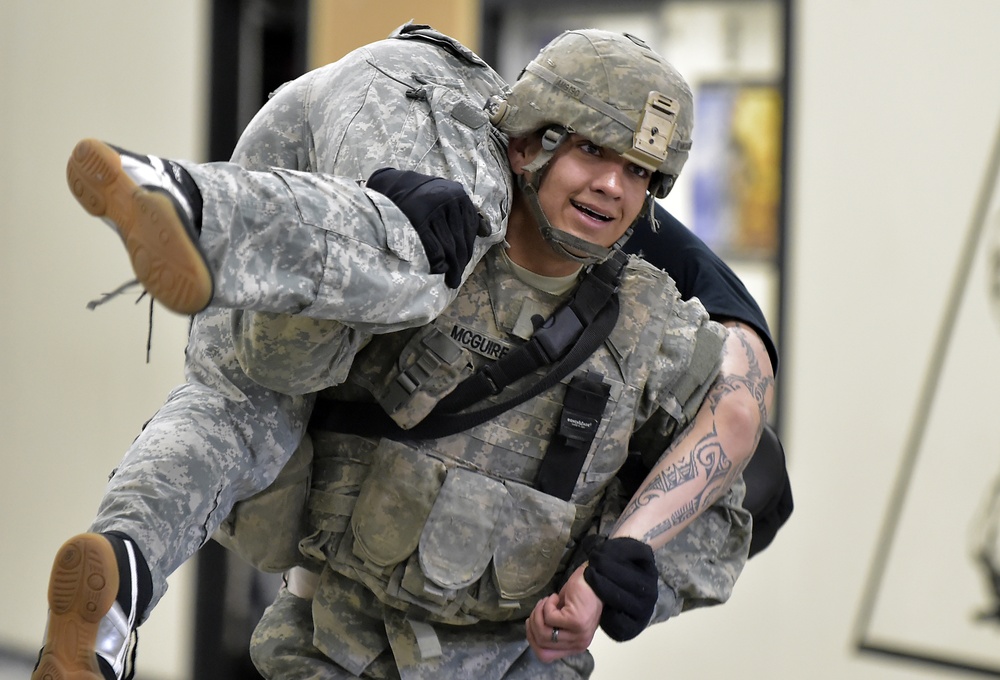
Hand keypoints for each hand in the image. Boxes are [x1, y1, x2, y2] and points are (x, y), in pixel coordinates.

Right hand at [367, 168, 486, 287]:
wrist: (391, 185)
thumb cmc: (422, 195)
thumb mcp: (447, 195)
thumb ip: (465, 212)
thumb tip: (486, 232)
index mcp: (458, 194)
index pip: (470, 229)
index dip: (468, 250)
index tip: (464, 264)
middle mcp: (448, 200)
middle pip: (460, 239)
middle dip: (460, 262)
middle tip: (457, 278)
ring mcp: (433, 209)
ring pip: (449, 245)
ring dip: (452, 266)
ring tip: (451, 279)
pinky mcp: (418, 219)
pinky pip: (433, 246)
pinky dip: (438, 261)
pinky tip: (439, 269)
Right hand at [525, 565, 601, 662]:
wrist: (594, 581)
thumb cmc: (578, 597)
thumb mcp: (562, 619)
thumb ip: (551, 630)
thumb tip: (531, 631)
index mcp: (573, 647)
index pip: (545, 656)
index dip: (532, 640)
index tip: (530, 622)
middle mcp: (577, 645)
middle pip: (542, 644)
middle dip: (533, 623)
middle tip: (539, 607)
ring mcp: (577, 635)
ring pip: (543, 632)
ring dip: (539, 613)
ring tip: (546, 601)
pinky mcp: (575, 621)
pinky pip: (549, 617)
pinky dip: (547, 604)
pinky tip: (554, 597)